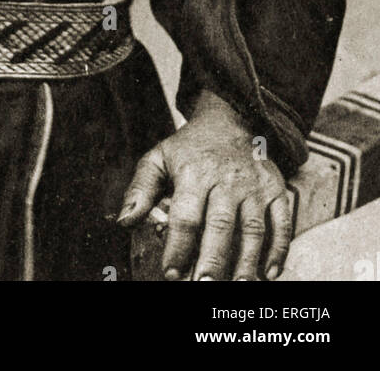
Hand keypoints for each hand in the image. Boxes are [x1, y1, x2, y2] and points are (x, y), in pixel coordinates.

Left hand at [118, 90, 291, 281]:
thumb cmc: (189, 149)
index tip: (171, 274)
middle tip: (204, 285)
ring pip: (252, 227)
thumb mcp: (158, 158)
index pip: (186, 216)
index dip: (178, 247)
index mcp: (193, 174)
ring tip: (238, 286)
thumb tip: (124, 222)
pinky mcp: (275, 189)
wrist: (230, 120)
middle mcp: (226, 180)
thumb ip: (140, 189)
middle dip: (213, 259)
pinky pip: (281, 222)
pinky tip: (269, 273)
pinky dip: (279, 249)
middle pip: (220, 225)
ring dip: (247, 260)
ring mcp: (254, 186)